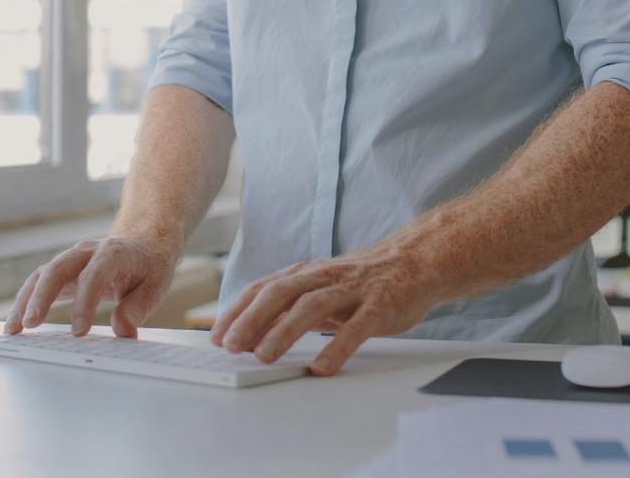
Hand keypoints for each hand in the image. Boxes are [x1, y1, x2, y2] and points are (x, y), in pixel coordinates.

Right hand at [4, 236, 177, 337]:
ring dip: (25, 301)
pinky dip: (25, 302)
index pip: (94, 276)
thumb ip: (138, 308)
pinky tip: (15, 323)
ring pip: (42, 275)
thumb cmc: (149, 266)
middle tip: (30, 325)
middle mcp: (87, 252)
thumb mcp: (156, 286)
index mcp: (113, 253)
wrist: (143, 242)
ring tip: (13, 329)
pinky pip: (38, 283)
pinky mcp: (62, 270)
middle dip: (42, 298)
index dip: (84, 303)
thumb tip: (124, 332)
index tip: (79, 332)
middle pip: (58, 270)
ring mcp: (71, 259)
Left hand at [209, 245, 436, 375]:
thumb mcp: (319, 290)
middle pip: (280, 293)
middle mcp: (323, 277)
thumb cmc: (359, 282)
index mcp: (305, 273)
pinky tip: (321, 367)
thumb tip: (250, 334)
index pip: (262, 288)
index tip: (217, 335)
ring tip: (264, 356)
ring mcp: (351, 290)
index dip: (237, 310)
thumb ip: (288, 308)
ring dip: (284, 331)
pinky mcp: (379, 306)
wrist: (412, 263)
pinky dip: (337, 347)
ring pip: (311, 307)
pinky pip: (356, 328)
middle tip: (231, 346)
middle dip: (251, 319)